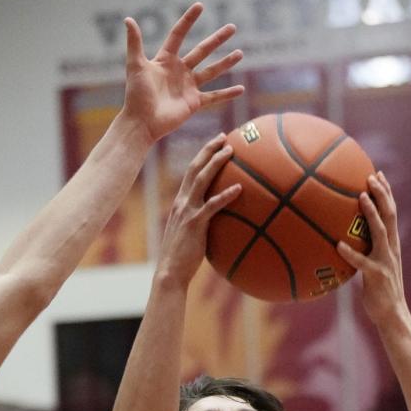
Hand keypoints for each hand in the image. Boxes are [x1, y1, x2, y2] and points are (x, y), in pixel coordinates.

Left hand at [121, 3, 244, 144]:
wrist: (141, 123)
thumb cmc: (136, 95)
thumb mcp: (135, 66)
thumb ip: (135, 43)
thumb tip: (128, 19)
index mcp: (166, 60)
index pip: (178, 35)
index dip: (188, 21)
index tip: (200, 6)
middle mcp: (179, 71)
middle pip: (202, 50)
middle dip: (217, 39)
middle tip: (232, 27)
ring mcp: (188, 87)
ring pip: (211, 71)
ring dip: (226, 62)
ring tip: (240, 53)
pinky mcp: (193, 103)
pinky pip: (214, 97)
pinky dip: (227, 94)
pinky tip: (241, 89)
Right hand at [157, 134, 240, 285]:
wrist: (170, 273)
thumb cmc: (182, 260)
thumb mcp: (191, 236)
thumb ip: (202, 223)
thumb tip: (222, 222)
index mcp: (180, 203)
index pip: (190, 173)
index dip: (202, 156)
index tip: (216, 144)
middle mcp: (182, 202)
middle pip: (194, 168)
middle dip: (208, 150)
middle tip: (224, 137)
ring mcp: (187, 212)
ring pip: (201, 180)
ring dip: (216, 163)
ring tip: (231, 150)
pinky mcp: (194, 224)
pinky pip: (212, 205)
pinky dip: (225, 195)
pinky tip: (239, 188)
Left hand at [338, 172, 406, 329]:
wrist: (392, 314)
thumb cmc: (380, 292)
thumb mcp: (374, 266)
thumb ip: (366, 252)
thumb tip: (346, 241)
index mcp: (392, 244)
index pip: (391, 212)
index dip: (386, 193)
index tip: (377, 174)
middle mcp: (392, 248)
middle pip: (390, 214)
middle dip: (382, 193)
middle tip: (371, 176)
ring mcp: (386, 261)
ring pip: (381, 231)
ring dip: (371, 213)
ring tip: (360, 197)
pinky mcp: (377, 276)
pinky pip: (362, 262)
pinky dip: (351, 253)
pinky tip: (338, 245)